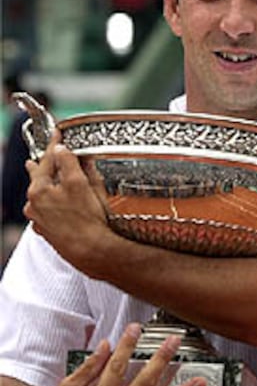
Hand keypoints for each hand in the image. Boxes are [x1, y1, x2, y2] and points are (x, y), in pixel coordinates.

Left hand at [24, 131, 112, 269]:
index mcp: (39, 190)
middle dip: (43, 164)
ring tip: (48, 176)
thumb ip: (70, 163)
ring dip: (47, 184)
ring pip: (42, 195)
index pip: (48, 159)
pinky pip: (47, 211)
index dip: (54, 144)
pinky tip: (59, 202)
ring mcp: (40, 221)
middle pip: (39, 178)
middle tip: (42, 154)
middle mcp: (34, 206)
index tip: (58, 133)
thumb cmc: (88, 220)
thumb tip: (63, 150)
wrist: (93, 252)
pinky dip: (52, 202)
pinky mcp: (49, 232)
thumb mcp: (82, 183)